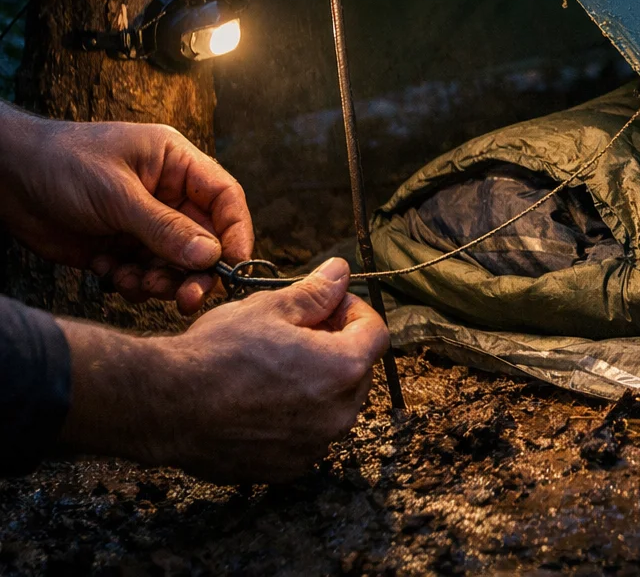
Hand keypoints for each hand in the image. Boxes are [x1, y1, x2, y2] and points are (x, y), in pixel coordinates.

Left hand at [0, 104, 253, 312]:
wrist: (5, 178)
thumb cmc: (61, 164)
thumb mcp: (116, 194)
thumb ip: (164, 228)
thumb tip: (211, 257)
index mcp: (177, 164)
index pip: (225, 199)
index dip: (236, 234)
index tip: (233, 268)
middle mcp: (168, 194)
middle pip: (204, 239)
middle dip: (195, 271)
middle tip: (185, 299)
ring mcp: (144, 223)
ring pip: (175, 263)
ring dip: (160, 281)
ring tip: (134, 283)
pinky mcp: (121, 247)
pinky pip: (144, 274)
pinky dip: (132, 283)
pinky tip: (108, 273)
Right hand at [58, 258, 390, 482]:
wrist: (165, 407)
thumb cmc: (216, 354)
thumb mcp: (269, 309)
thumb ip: (315, 293)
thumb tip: (341, 272)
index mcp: (343, 369)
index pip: (375, 332)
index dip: (353, 310)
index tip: (327, 304)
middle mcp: (339, 414)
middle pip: (356, 369)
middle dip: (335, 345)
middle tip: (297, 330)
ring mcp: (314, 446)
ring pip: (333, 404)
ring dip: (316, 382)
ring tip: (274, 365)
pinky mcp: (288, 468)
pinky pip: (308, 435)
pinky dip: (296, 416)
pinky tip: (261, 399)